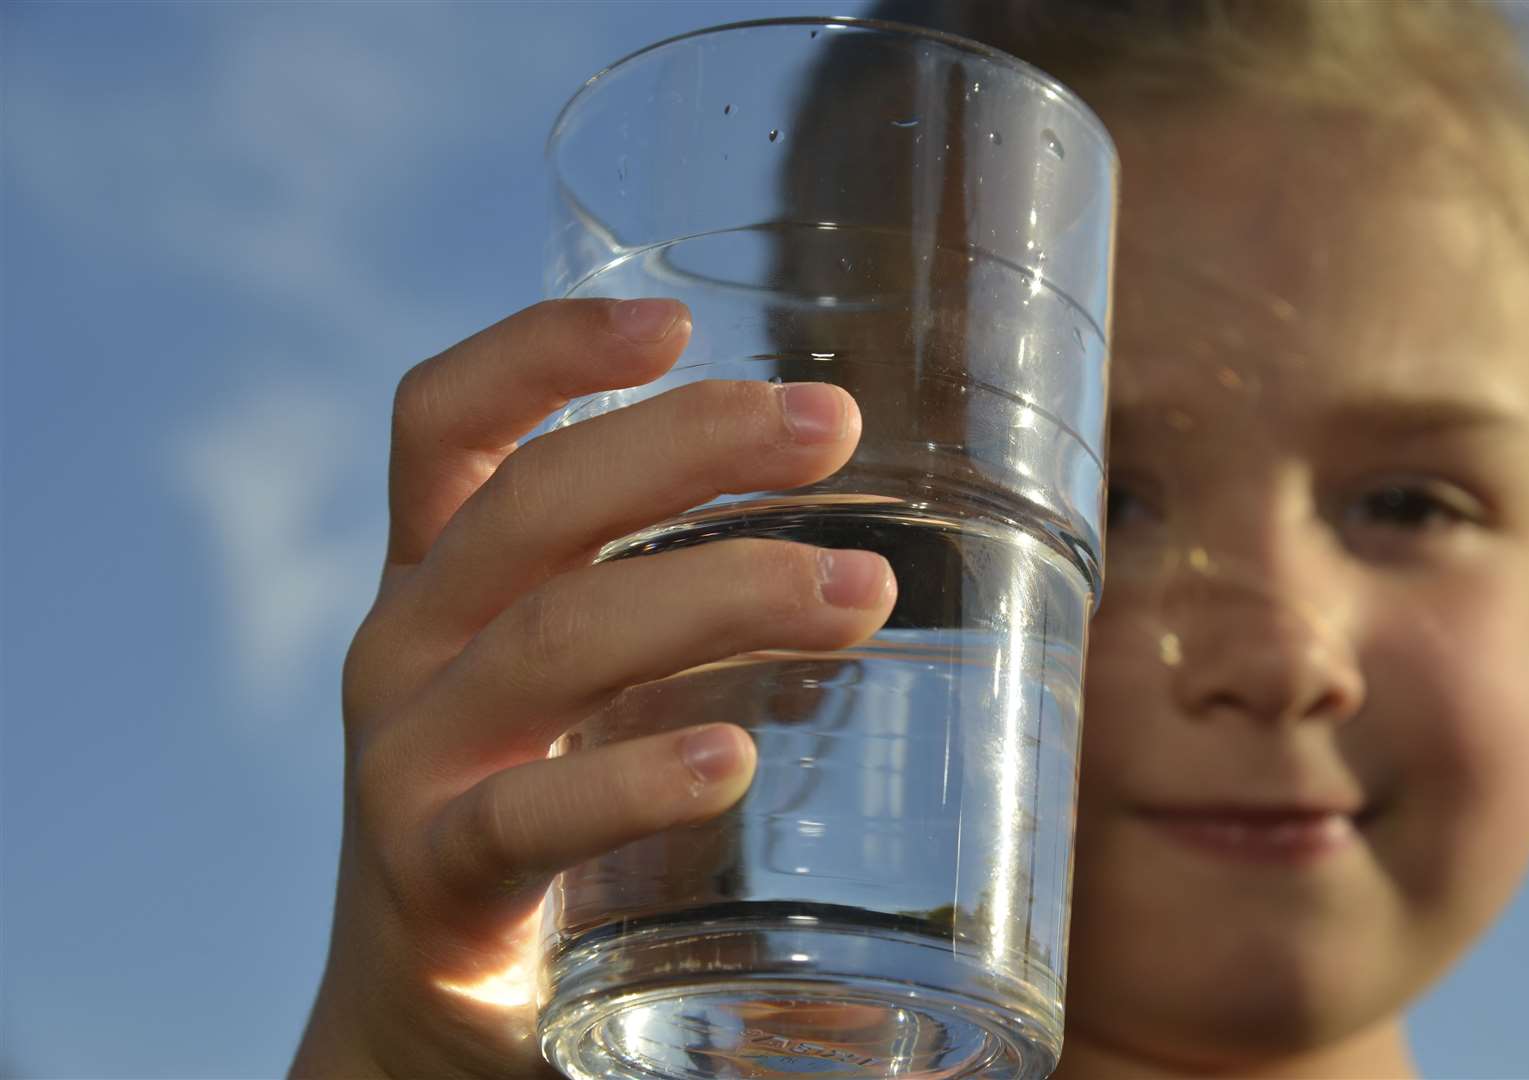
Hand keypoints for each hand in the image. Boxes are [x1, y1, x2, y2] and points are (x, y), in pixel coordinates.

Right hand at [290, 299, 897, 1077]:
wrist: (418, 1024)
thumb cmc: (541, 821)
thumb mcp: (578, 693)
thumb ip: (673, 620)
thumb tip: (881, 564)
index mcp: (438, 583)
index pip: (448, 425)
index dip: (543, 351)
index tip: (673, 320)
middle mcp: (407, 649)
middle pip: (533, 504)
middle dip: (689, 445)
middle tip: (835, 424)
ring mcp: (408, 763)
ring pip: (558, 637)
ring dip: (719, 594)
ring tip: (860, 594)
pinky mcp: (433, 883)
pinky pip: (527, 814)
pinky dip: (631, 780)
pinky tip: (728, 760)